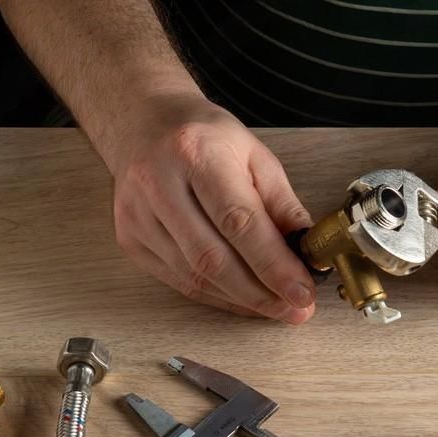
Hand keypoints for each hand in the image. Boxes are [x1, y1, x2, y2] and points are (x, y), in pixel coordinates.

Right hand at [106, 91, 315, 322]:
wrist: (143, 124)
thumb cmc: (204, 136)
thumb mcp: (255, 155)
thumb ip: (281, 204)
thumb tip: (307, 251)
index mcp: (196, 153)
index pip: (238, 221)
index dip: (273, 264)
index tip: (302, 292)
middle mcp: (158, 184)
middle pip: (212, 258)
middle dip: (260, 293)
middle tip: (296, 310)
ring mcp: (137, 215)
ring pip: (194, 277)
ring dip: (242, 300)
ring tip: (277, 307)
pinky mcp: (130, 240)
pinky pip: (179, 281)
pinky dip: (218, 297)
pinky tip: (245, 300)